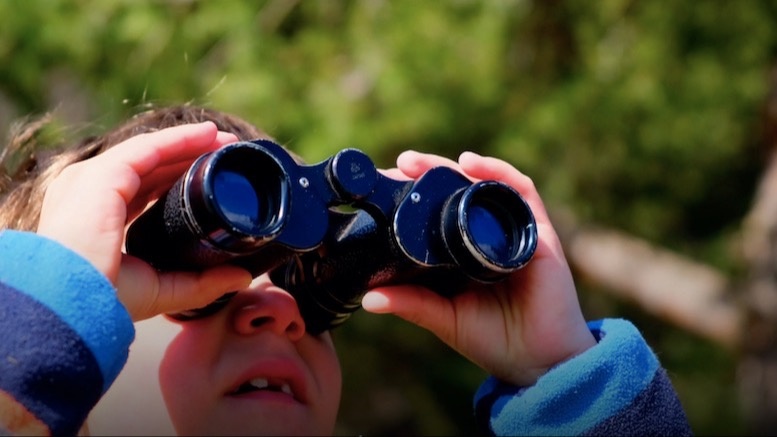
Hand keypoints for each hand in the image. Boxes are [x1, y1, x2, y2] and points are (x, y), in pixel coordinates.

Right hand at [37, 122, 251, 320]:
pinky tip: (207, 135)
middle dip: (190, 156)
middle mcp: (91, 193)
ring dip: (190, 142)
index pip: (144, 189)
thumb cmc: (106, 301)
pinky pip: (149, 147)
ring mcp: (93, 179)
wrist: (75, 302)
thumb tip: (243, 276)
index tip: (214, 177)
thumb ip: (202, 283)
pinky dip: (180, 138)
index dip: (179, 179)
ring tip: (224, 141)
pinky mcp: (103, 173)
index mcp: (97, 217)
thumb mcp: (163, 290)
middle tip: (227, 155)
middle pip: (150, 166)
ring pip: (151, 152)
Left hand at [362, 150, 596, 386]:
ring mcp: (511, 231)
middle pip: (456, 190)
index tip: (385, 184)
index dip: (413, 194)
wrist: (540, 361)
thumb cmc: (493, 340)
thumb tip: (368, 299)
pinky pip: (520, 192)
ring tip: (422, 163)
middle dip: (428, 172)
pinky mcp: (537, 232)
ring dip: (453, 167)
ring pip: (483, 185)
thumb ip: (412, 304)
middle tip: (401, 165)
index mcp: (461, 252)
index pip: (436, 211)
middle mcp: (485, 235)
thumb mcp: (443, 318)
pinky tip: (471, 165)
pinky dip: (497, 172)